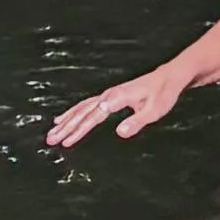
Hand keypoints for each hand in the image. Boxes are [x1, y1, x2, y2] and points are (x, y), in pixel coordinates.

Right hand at [48, 59, 197, 151]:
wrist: (168, 77)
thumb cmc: (163, 94)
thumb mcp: (155, 111)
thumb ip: (137, 122)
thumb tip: (120, 133)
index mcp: (116, 98)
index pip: (93, 116)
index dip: (79, 130)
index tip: (67, 141)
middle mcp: (108, 95)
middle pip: (82, 112)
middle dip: (66, 126)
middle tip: (50, 140)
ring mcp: (108, 95)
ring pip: (81, 108)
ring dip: (66, 120)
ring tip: (52, 132)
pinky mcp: (109, 96)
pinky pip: (86, 105)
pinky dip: (73, 112)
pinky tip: (64, 118)